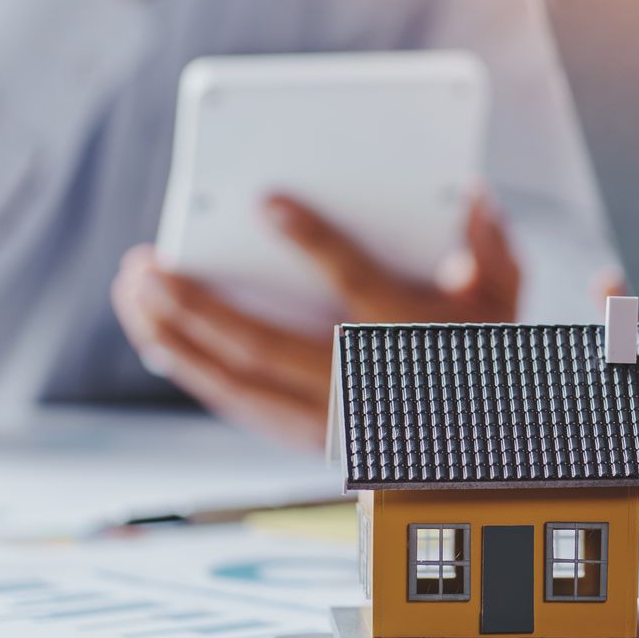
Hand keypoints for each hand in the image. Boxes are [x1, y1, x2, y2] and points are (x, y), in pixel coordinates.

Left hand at [111, 196, 519, 446]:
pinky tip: (158, 339)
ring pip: (236, 382)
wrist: (478, 443)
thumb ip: (491, 245)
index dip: (313, 242)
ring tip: (135, 293)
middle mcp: (360, 386)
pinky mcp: (304, 436)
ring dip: (176, 339)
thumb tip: (472, 194)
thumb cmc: (483, 354)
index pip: (357, 284)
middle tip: (148, 266)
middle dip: (197, 305)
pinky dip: (194, 372)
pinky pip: (238, 404)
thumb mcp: (503, 297)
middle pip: (264, 346)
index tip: (268, 203)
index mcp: (409, 338)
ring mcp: (327, 420)